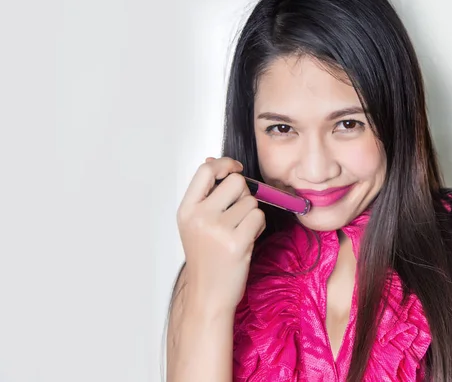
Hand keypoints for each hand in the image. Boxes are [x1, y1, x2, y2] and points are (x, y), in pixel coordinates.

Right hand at [176, 157, 264, 314]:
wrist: (207, 295)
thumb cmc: (205, 259)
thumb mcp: (195, 224)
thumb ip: (205, 195)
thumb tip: (213, 161)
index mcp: (186, 210)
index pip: (205, 170)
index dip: (224, 163)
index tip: (235, 168)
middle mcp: (199, 217)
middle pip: (236, 181)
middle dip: (244, 194)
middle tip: (237, 213)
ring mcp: (218, 230)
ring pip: (251, 201)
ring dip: (251, 214)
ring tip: (239, 232)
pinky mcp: (237, 242)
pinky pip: (259, 218)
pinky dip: (258, 227)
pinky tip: (246, 240)